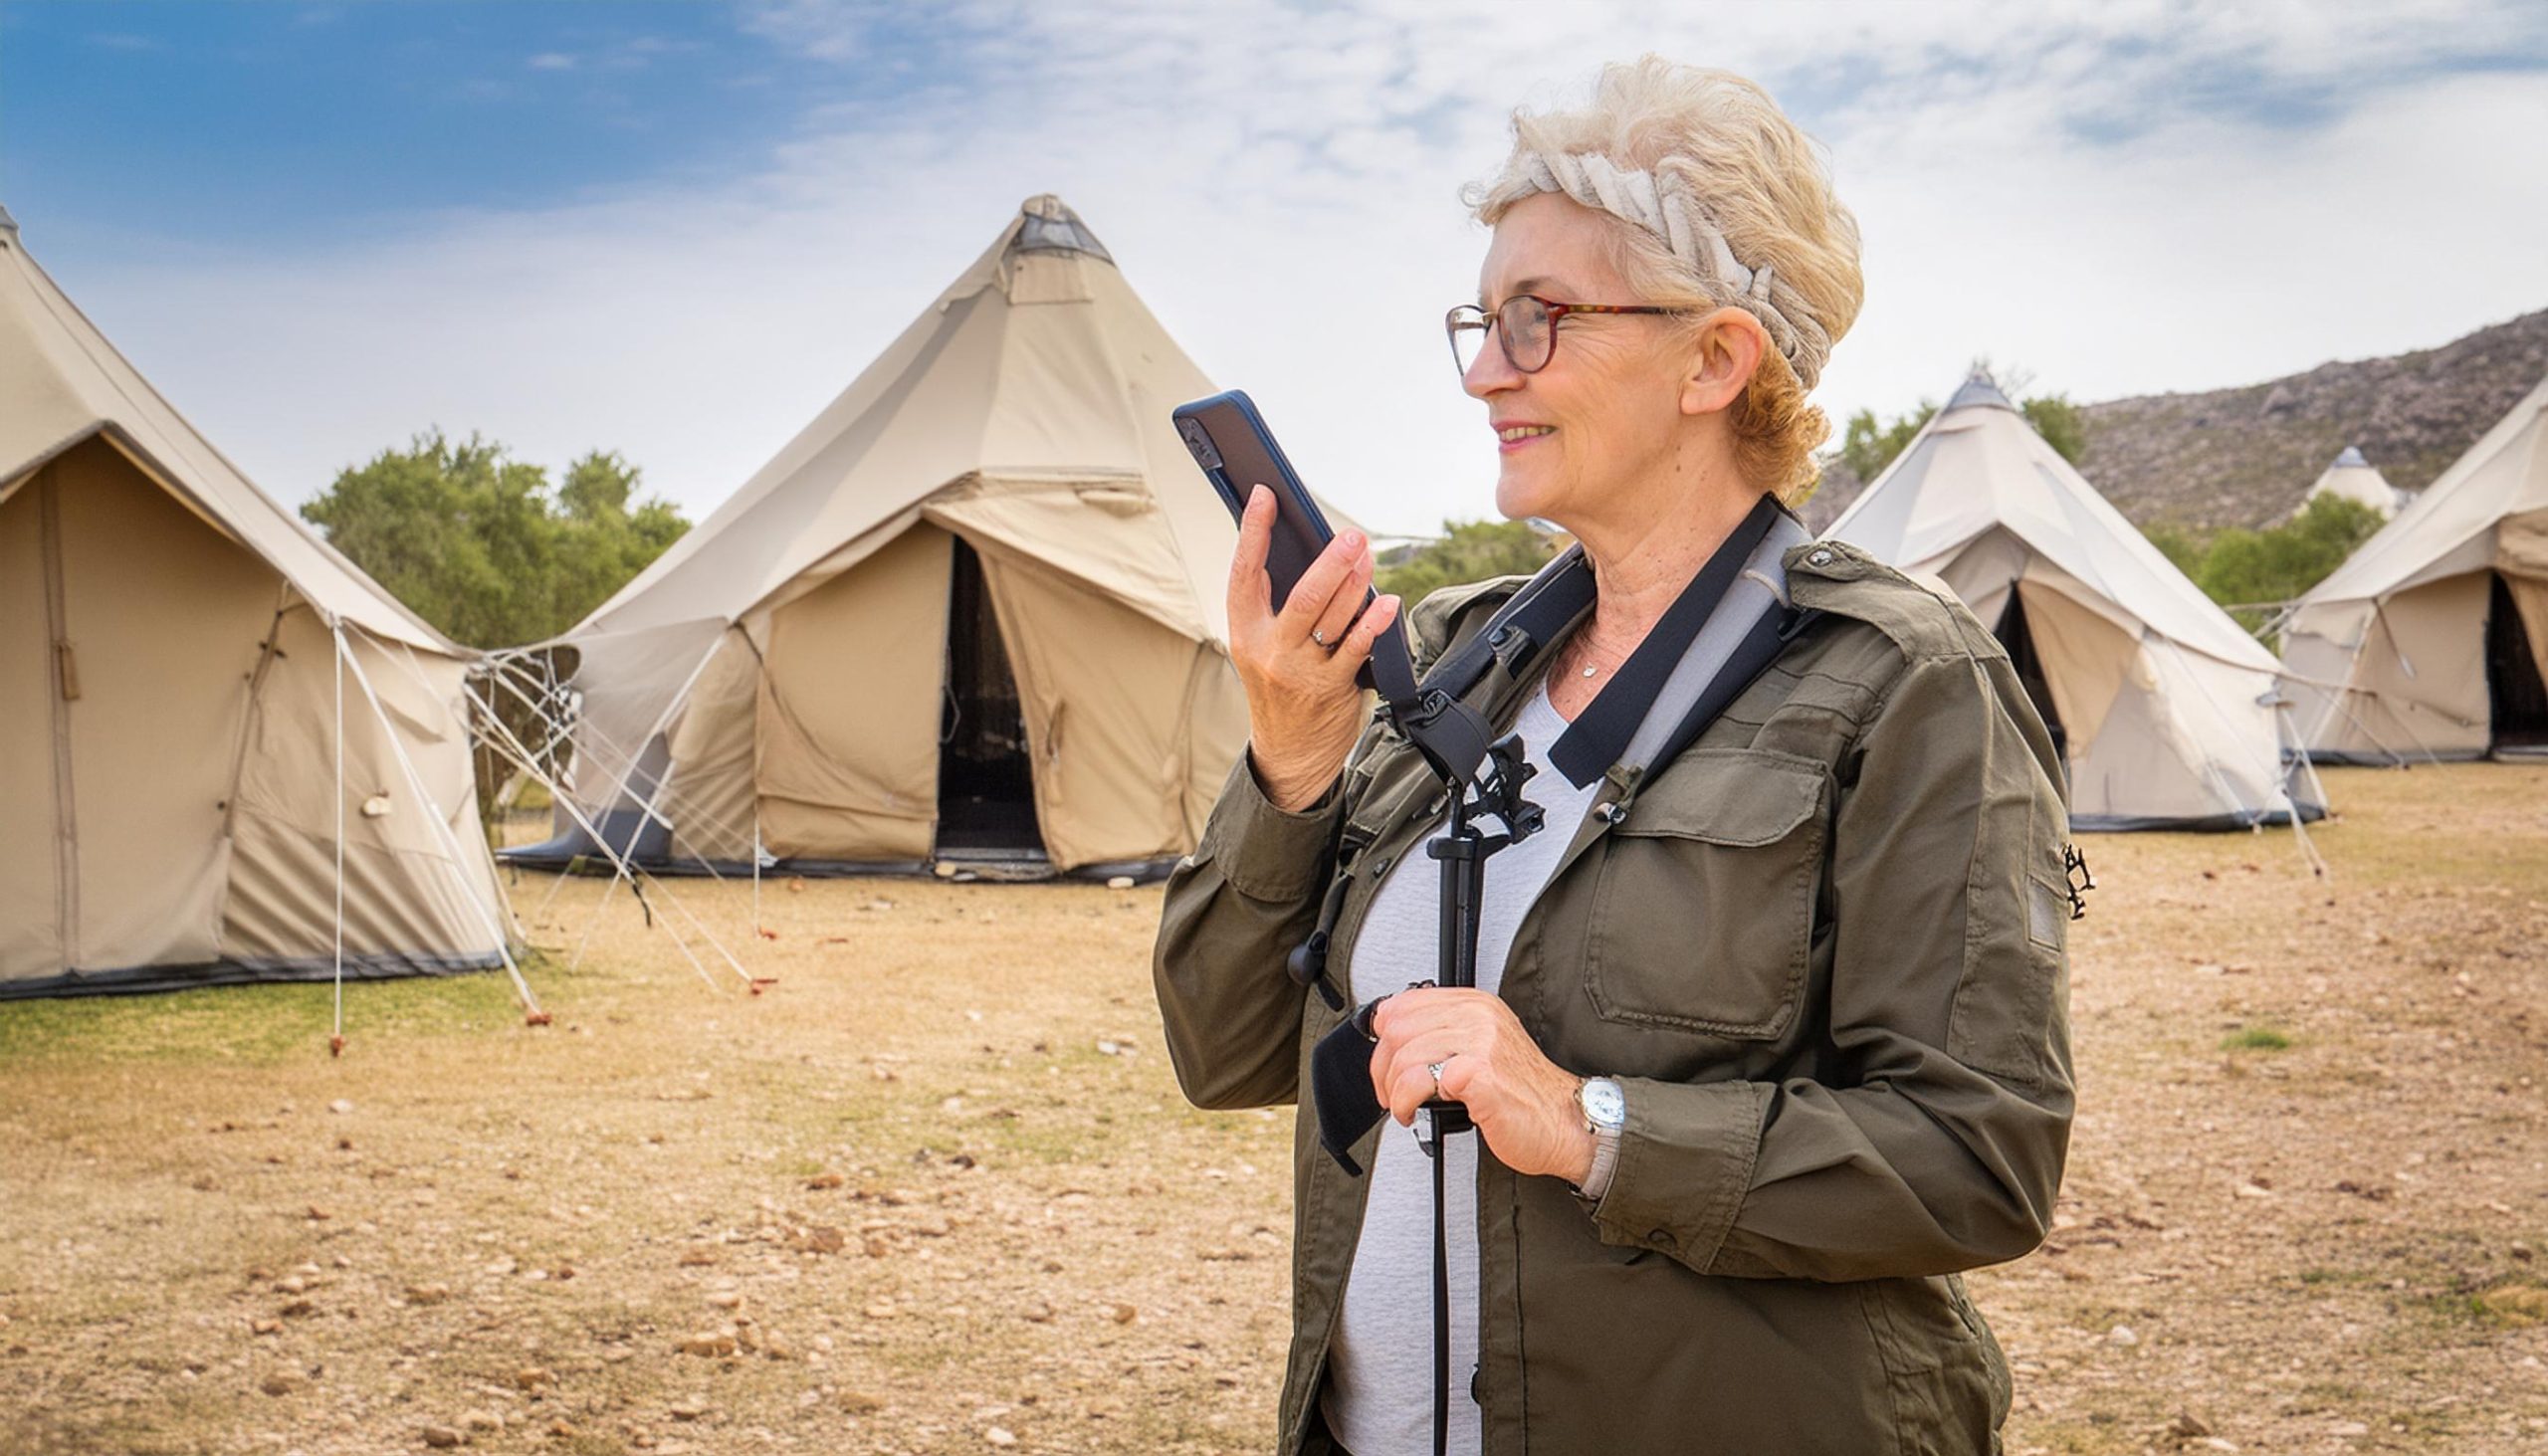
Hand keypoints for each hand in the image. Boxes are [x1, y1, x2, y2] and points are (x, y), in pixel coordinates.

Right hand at [1225, 486, 1401, 810]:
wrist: (1290, 754)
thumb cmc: (1281, 689)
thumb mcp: (1263, 647)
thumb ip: (1278, 607)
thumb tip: (1315, 552)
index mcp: (1245, 631)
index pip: (1244, 573)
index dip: (1253, 531)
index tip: (1265, 495)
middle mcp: (1269, 650)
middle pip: (1302, 596)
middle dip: (1329, 562)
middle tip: (1350, 535)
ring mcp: (1300, 671)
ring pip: (1331, 618)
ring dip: (1356, 583)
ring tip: (1368, 556)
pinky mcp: (1331, 688)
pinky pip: (1356, 649)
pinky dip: (1374, 623)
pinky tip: (1388, 603)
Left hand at [1367, 986, 1595, 1184]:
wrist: (1565, 1123)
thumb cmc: (1525, 1093)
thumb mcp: (1484, 1046)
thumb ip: (1447, 1033)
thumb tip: (1395, 1035)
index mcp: (1477, 1005)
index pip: (1405, 1004)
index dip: (1384, 1037)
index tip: (1385, 1060)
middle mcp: (1478, 1018)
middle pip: (1398, 1030)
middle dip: (1383, 1069)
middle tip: (1391, 1092)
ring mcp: (1480, 1044)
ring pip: (1404, 1057)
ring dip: (1394, 1091)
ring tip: (1404, 1106)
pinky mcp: (1478, 1075)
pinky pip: (1418, 1081)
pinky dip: (1407, 1102)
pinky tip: (1415, 1112)